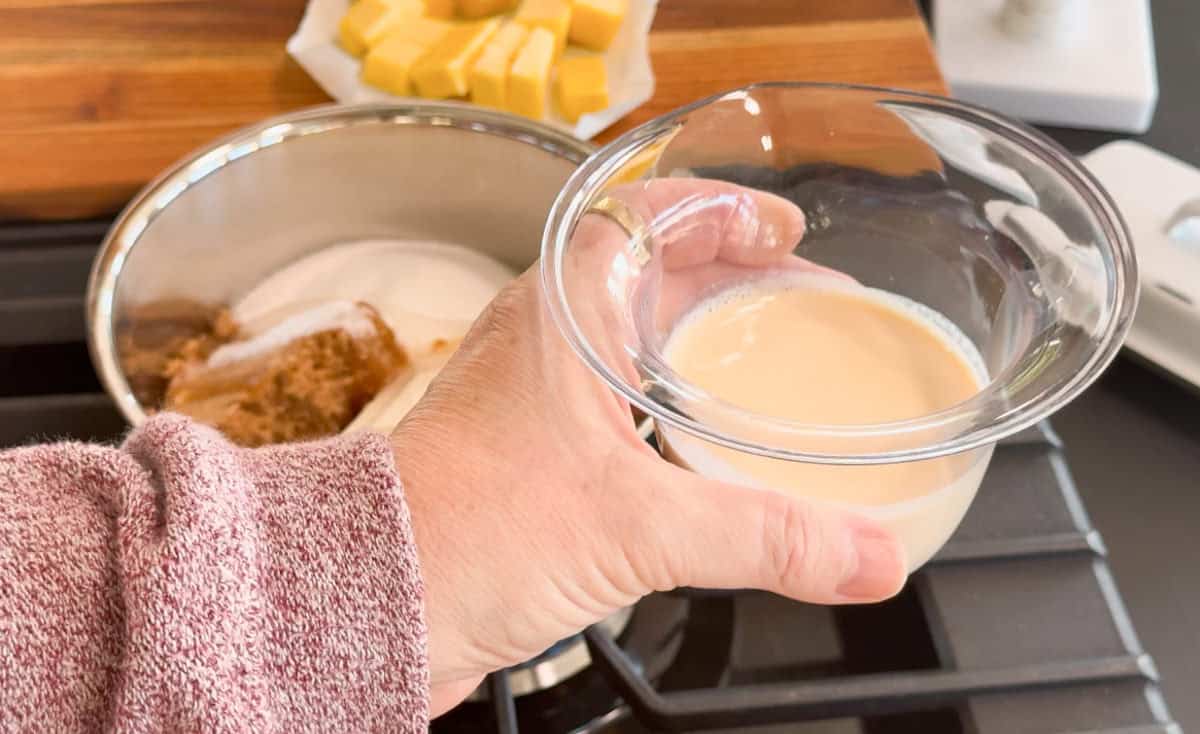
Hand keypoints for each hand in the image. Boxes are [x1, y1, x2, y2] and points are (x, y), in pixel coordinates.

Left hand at [390, 179, 906, 716]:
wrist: (373, 599)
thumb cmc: (465, 532)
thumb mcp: (635, 528)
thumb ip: (762, 540)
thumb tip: (866, 556)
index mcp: (562, 314)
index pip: (644, 216)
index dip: (721, 212)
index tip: (784, 232)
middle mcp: (545, 340)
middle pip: (652, 276)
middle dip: (734, 282)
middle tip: (806, 305)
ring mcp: (534, 394)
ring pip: (632, 341)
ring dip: (701, 344)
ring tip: (770, 369)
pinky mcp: (530, 450)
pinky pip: (616, 403)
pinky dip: (670, 407)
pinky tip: (708, 451)